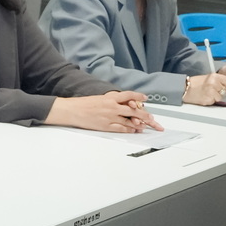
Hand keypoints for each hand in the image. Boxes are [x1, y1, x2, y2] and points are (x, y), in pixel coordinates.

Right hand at [45, 90, 163, 132]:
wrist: (73, 110)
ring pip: (129, 120)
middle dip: (144, 114)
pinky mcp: (106, 126)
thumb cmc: (84, 104)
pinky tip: (134, 130)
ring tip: (146, 125)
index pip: (129, 95)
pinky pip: (121, 128)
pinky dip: (129, 129)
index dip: (138, 96)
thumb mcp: (100, 98)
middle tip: (152, 118)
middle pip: (133, 110)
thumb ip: (112, 100)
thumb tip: (122, 102)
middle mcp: (112, 106)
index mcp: (110, 97)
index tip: (145, 97)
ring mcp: (110, 117)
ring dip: (139, 123)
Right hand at [183, 72, 225, 104]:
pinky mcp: (208, 99)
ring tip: (206, 94)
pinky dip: (209, 101)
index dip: (224, 84)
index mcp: (214, 76)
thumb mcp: (208, 78)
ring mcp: (211, 92)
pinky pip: (214, 102)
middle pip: (224, 90)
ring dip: (214, 97)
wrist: (184, 89)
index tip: (219, 85)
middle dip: (218, 91)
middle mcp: (214, 83)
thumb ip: (219, 82)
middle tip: (209, 90)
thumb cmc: (195, 83)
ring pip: (220, 97)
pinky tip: (204, 97)